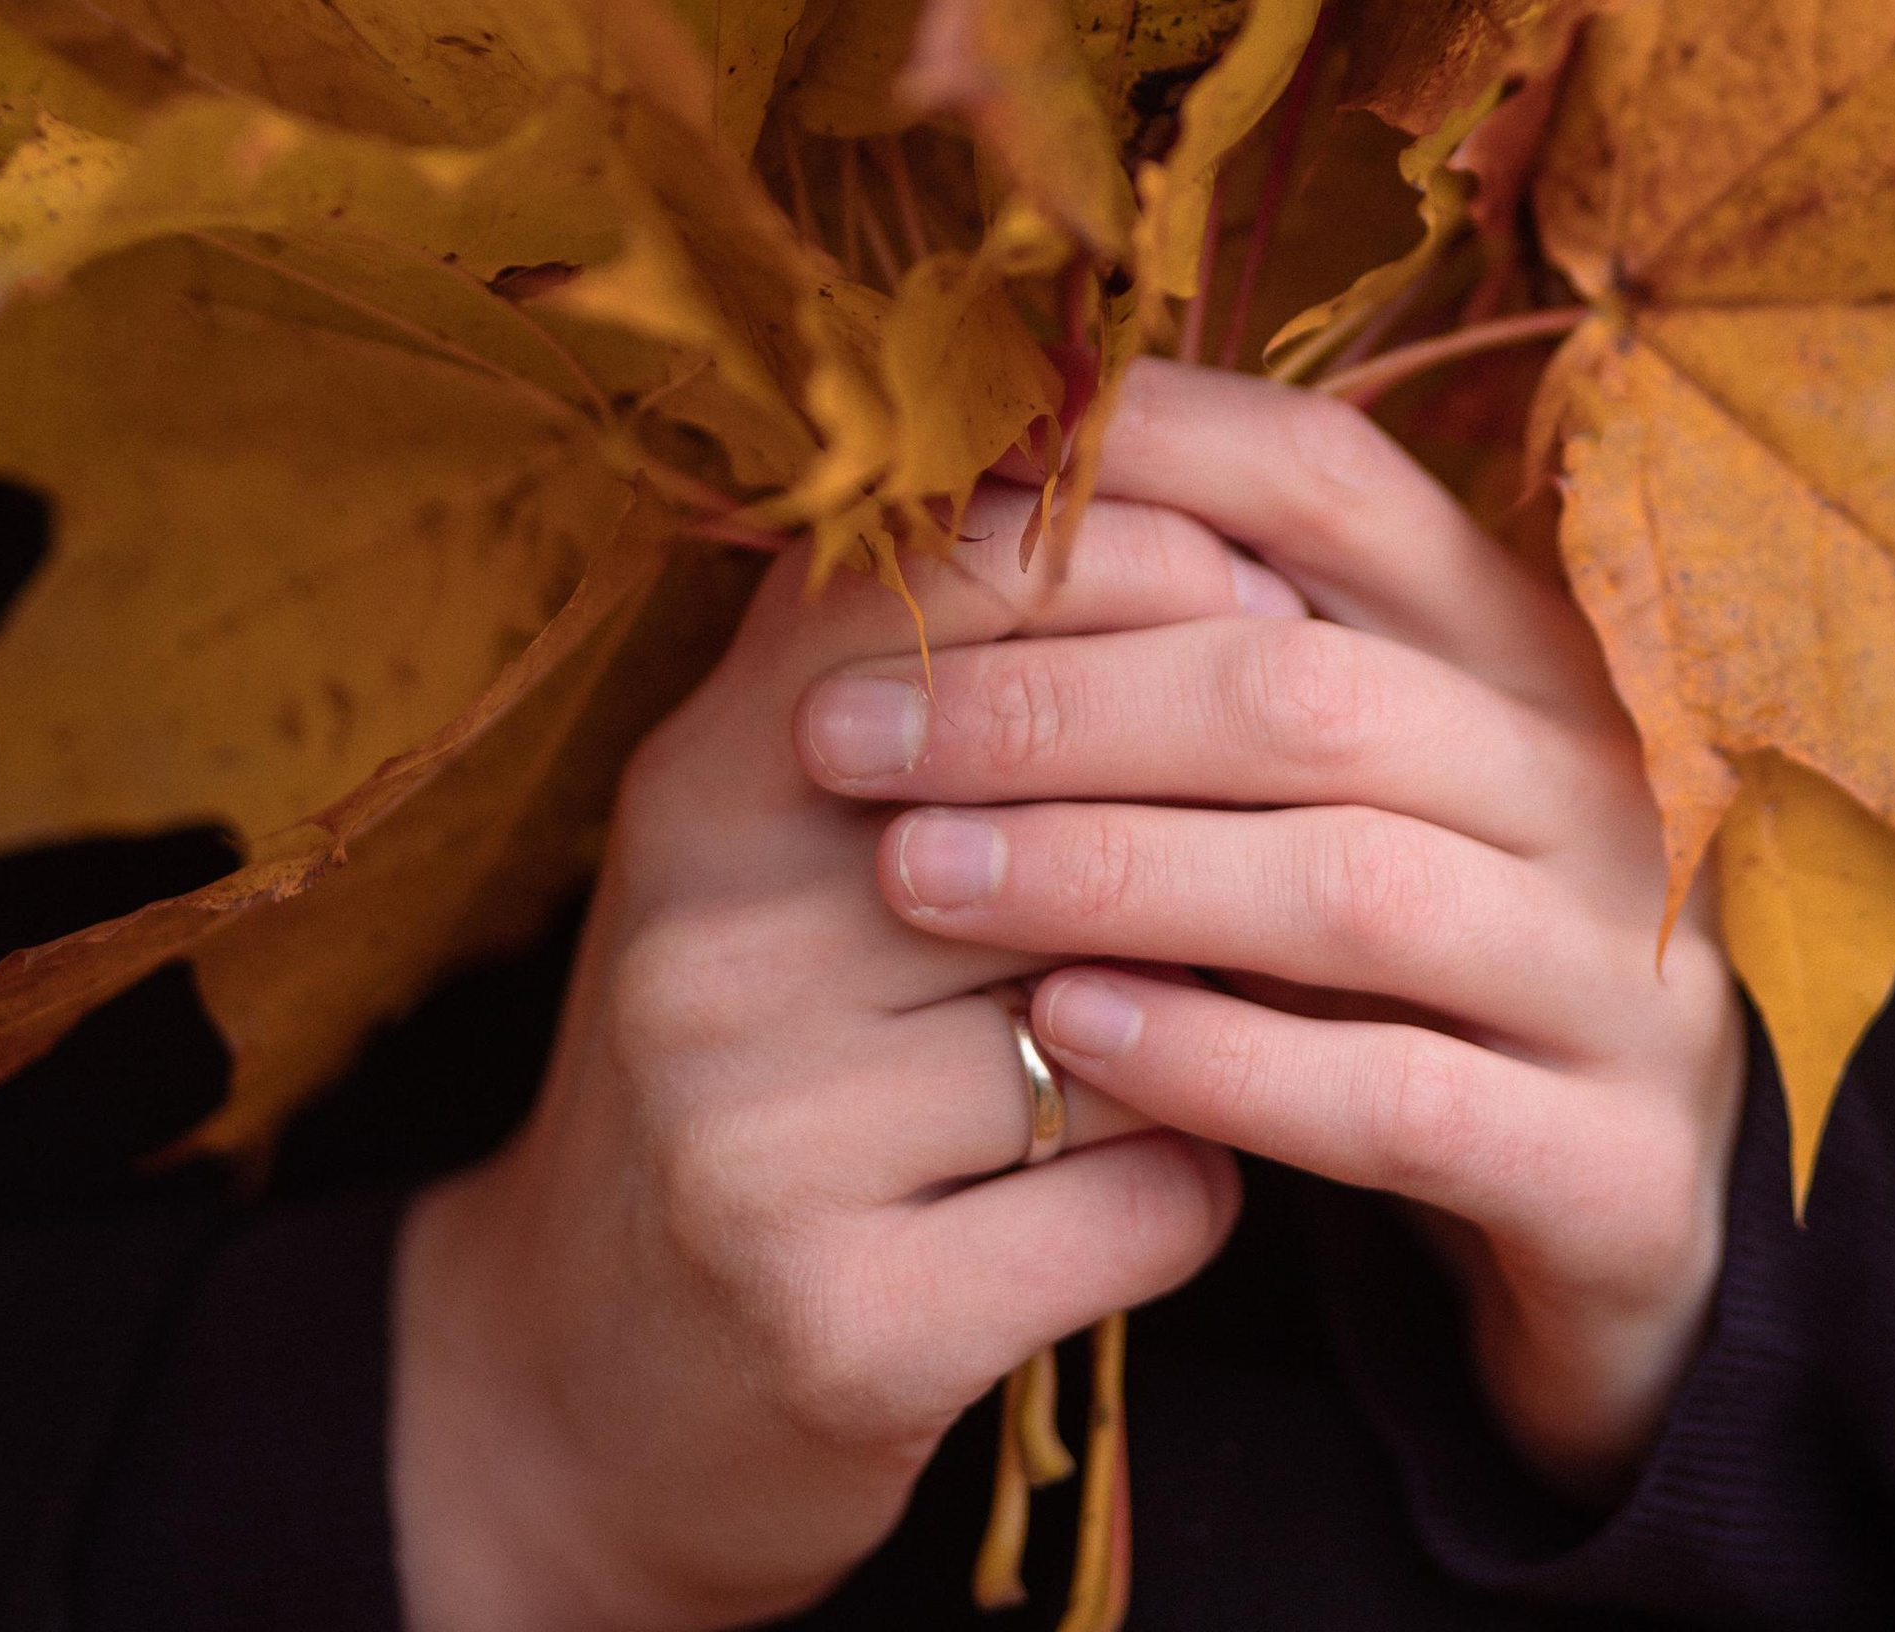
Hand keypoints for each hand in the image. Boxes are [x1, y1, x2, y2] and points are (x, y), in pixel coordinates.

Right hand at [391, 484, 1293, 1631]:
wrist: (575, 1384)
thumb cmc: (751, 1049)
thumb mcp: (774, 824)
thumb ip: (928, 665)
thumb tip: (1199, 511)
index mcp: (701, 781)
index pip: (948, 597)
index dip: (1142, 573)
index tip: (1264, 600)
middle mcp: (709, 944)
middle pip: (1076, 811)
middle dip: (1220, 814)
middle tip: (1319, 816)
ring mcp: (762, 1145)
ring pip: (1141, 1010)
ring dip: (1220, 1017)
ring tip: (1214, 1018)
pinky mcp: (848, 1331)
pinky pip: (1151, 1200)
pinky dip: (1195, 1186)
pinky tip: (1160, 1176)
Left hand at [801, 363, 1744, 1498]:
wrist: (1630, 1216)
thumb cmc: (1414, 948)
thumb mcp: (1331, 772)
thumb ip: (1200, 637)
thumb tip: (972, 472)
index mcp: (1518, 636)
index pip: (1331, 478)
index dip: (1137, 453)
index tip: (938, 478)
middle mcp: (1588, 780)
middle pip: (1305, 693)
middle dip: (1054, 701)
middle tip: (846, 737)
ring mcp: (1619, 977)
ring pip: (1348, 888)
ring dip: (1108, 871)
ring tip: (916, 876)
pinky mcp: (1611, 1166)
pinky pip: (1393, 1098)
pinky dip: (1216, 1059)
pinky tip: (1065, 1029)